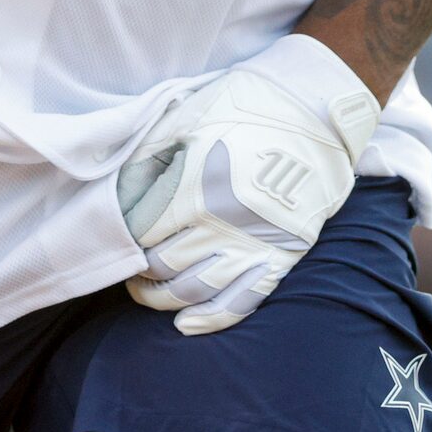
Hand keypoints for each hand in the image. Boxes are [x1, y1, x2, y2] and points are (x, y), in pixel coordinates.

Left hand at [115, 34, 380, 334]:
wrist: (314, 110)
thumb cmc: (243, 107)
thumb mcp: (187, 119)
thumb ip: (148, 160)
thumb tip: (117, 198)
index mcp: (194, 185)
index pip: (139, 231)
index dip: (122, 235)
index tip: (117, 232)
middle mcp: (221, 221)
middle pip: (160, 265)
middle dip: (136, 269)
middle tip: (128, 263)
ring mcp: (253, 243)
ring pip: (192, 291)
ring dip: (161, 299)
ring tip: (147, 290)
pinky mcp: (281, 255)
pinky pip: (241, 302)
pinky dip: (209, 320)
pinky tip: (185, 324)